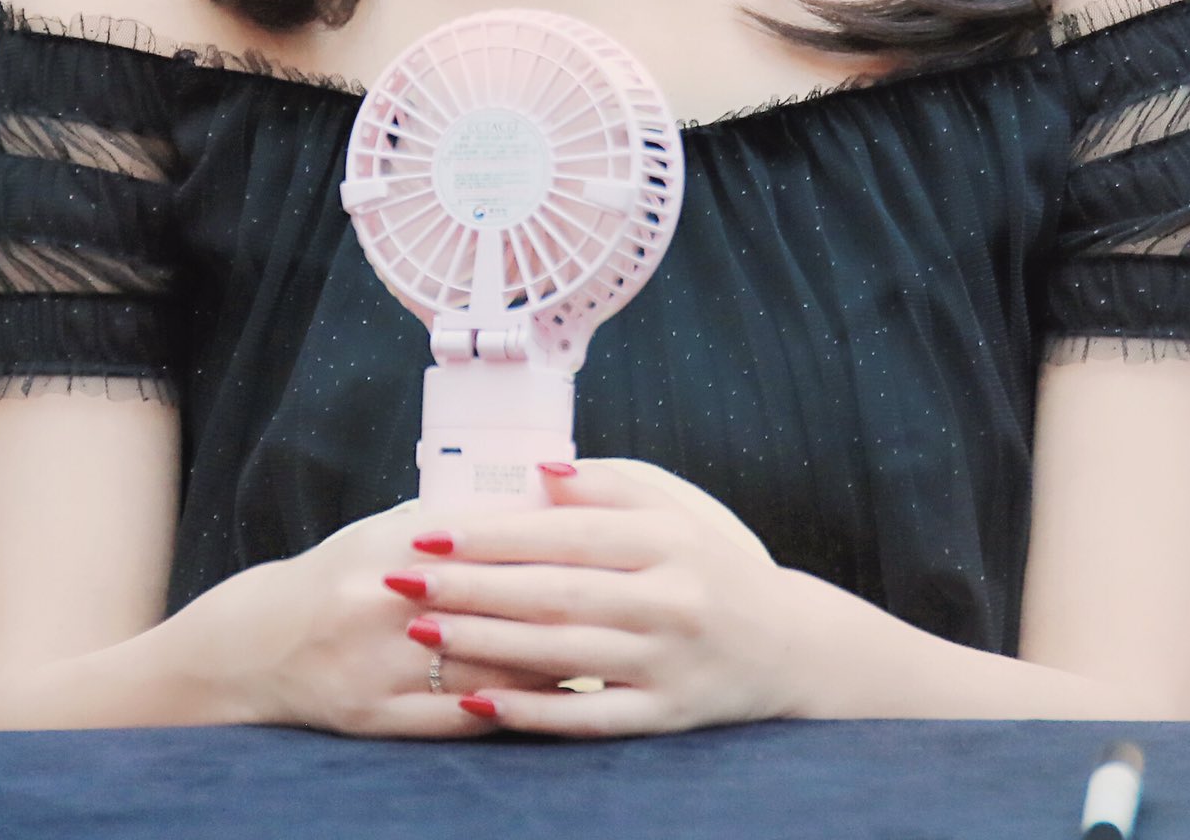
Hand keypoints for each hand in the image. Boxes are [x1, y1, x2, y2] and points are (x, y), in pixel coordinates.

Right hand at [197, 497, 562, 740]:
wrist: (259, 643)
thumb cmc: (342, 576)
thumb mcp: (386, 532)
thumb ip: (453, 522)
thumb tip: (539, 497)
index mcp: (387, 548)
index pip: (480, 543)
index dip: (542, 546)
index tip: (598, 547)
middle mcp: (376, 604)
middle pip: (485, 604)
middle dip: (555, 604)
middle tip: (615, 603)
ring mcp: (372, 665)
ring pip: (477, 664)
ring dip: (540, 660)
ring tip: (596, 651)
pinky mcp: (371, 716)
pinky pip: (451, 717)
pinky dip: (502, 707)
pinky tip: (544, 701)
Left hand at [380, 458, 805, 738]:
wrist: (786, 645)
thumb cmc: (710, 565)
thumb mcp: (672, 511)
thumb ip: (607, 487)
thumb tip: (539, 472)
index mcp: (666, 540)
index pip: (564, 534)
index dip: (493, 534)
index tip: (428, 530)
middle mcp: (668, 599)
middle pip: (553, 593)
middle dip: (470, 587)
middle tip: (403, 581)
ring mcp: (666, 662)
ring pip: (560, 654)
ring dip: (485, 645)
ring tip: (422, 633)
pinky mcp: (664, 716)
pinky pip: (587, 717)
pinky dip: (531, 711)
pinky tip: (478, 702)